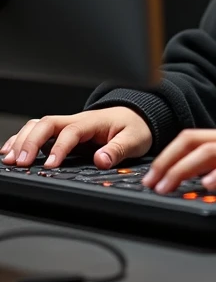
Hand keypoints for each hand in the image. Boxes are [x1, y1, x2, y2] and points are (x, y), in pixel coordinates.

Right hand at [0, 108, 152, 169]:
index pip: (71, 132)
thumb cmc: (135, 127)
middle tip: (20, 162)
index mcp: (93, 121)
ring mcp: (69, 125)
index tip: (49, 165)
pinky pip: (39, 131)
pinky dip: (22, 138)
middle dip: (30, 142)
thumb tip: (101, 160)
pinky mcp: (64, 131)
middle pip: (47, 124)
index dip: (58, 148)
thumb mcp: (135, 140)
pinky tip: (10, 150)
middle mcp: (77, 120)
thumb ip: (118, 150)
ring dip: (23, 140)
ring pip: (39, 125)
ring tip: (10, 159)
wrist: (137, 116)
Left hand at [140, 127, 215, 194]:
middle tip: (152, 182)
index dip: (166, 155)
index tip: (150, 175)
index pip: (188, 139)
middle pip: (191, 142)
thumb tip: (190, 180)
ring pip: (208, 152)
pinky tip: (208, 186)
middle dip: (167, 162)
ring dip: (183, 170)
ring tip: (169, 187)